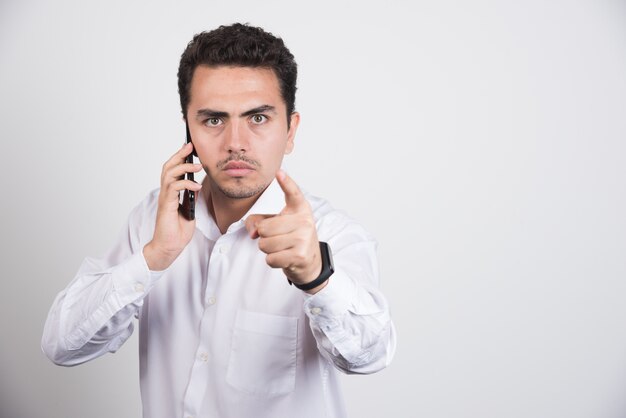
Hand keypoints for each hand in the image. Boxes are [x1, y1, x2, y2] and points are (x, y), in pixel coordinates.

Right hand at [143, 142, 202, 270]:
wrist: (169, 247)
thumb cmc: (177, 232)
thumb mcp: (190, 212)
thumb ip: (191, 198)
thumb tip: (196, 186)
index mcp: (171, 193)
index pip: (173, 170)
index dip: (179, 158)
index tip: (189, 148)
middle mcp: (166, 193)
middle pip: (168, 167)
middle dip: (179, 155)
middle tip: (190, 147)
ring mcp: (165, 198)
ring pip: (169, 174)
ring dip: (184, 167)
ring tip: (198, 166)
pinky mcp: (166, 205)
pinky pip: (174, 188)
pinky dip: (186, 184)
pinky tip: (196, 186)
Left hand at [245, 170, 324, 292]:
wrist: (310, 262)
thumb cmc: (291, 238)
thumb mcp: (277, 225)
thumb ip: (259, 222)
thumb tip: (253, 233)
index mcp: (300, 208)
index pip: (293, 193)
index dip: (286, 183)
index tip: (279, 173)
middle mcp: (304, 221)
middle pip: (265, 228)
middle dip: (264, 236)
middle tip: (277, 238)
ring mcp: (304, 238)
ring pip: (265, 244)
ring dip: (267, 249)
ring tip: (281, 248)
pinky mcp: (300, 255)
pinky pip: (271, 258)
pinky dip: (272, 260)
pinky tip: (284, 257)